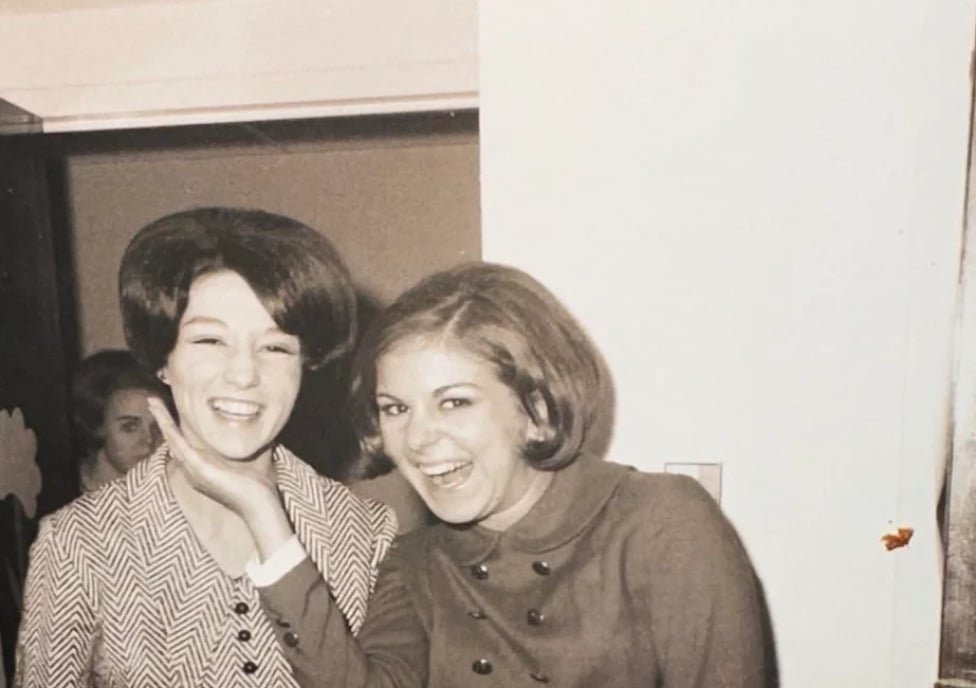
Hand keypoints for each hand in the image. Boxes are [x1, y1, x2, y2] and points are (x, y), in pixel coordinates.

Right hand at [146, 397, 275, 517]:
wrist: (258, 505)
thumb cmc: (255, 487)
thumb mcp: (244, 462)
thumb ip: (239, 449)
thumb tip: (249, 430)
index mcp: (201, 468)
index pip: (183, 444)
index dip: (173, 427)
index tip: (168, 411)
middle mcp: (193, 470)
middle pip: (172, 440)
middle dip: (162, 420)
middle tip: (152, 402)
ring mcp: (194, 470)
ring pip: (172, 440)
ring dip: (162, 421)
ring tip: (153, 403)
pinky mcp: (199, 469)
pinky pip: (180, 446)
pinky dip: (171, 431)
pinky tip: (164, 418)